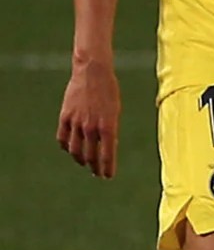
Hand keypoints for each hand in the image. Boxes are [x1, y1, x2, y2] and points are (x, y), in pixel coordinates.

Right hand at [57, 57, 120, 177]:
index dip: (107, 168)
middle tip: (98, 173)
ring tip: (84, 163)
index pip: (107, 155)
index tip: (108, 176)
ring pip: (75, 150)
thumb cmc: (109, 91)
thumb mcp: (115, 112)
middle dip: (95, 167)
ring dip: (80, 159)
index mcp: (109, 126)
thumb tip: (106, 146)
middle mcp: (92, 127)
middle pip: (91, 155)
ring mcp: (77, 122)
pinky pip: (62, 138)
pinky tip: (69, 149)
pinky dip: (65, 147)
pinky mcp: (65, 117)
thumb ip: (110, 129)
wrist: (93, 73)